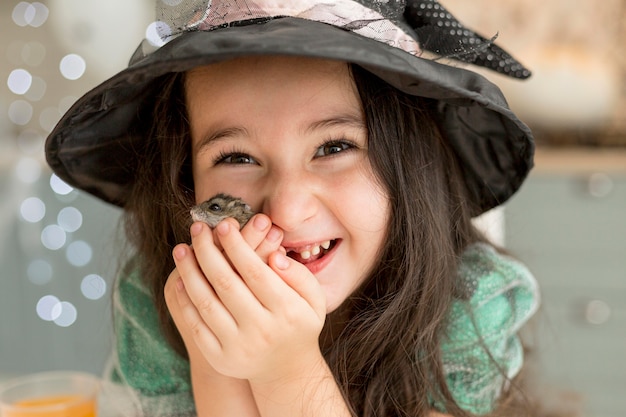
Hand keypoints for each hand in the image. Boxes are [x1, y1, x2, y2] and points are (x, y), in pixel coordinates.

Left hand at [171, 218, 326, 383]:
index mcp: (287, 311)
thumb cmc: (299, 323)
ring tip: (181, 249)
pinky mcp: (221, 359)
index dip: (237, 245)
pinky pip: (197, 325)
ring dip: (190, 272)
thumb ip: (298, 275)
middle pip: (226, 283)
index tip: (224, 224)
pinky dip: (186, 301)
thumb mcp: (313, 299)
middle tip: (197, 228)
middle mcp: (262, 330)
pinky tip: (182, 280)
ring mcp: (239, 347)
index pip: (255, 271)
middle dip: (208, 251)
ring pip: (207, 302)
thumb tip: (274, 255)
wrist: (287, 370)